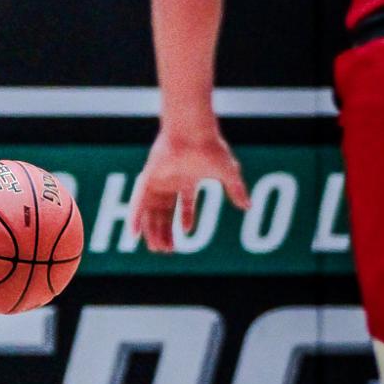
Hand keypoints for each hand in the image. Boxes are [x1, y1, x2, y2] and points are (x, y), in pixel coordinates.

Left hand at [130, 125, 249, 252]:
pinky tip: (134, 235)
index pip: (184, 203)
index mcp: (188, 178)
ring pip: (151, 212)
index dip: (186, 218)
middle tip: (168, 250)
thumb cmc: (210, 149)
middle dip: (166, 231)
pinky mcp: (147, 178)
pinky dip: (135, 218)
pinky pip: (137, 202)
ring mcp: (157, 179)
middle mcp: (171, 180)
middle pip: (165, 212)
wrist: (193, 133)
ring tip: (157, 249)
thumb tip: (249, 206)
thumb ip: (237, 190)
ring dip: (152, 231)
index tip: (187, 233)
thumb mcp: (228, 174)